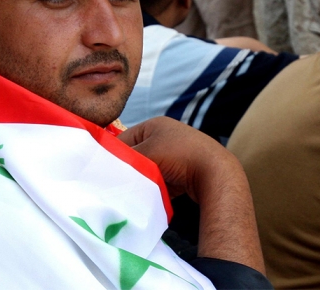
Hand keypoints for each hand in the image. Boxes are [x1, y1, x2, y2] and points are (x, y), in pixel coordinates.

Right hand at [119, 117, 265, 273]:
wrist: (216, 174)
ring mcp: (176, 154)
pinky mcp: (184, 171)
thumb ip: (126, 159)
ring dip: (143, 180)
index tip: (103, 172)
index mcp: (155, 124)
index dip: (114, 156)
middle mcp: (166, 135)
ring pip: (148, 170)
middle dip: (130, 169)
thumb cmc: (180, 157)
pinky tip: (151, 195)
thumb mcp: (147, 154)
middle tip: (119, 183)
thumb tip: (108, 168)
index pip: (124, 139)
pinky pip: (161, 180)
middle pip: (136, 156)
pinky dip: (156, 187)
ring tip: (137, 190)